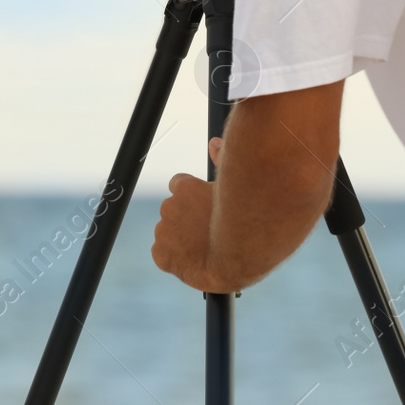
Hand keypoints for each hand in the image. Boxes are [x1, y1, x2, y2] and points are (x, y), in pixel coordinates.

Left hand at [152, 138, 236, 293]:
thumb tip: (214, 143)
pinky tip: (194, 261)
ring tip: (205, 248)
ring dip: (181, 238)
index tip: (202, 209)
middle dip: (187, 219)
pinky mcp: (161, 254)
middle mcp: (169, 206)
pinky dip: (175, 259)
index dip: (191, 198)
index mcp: (184, 188)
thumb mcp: (235, 186)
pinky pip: (163, 255)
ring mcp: (164, 231)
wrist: (238, 258)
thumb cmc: (243, 220)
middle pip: (174, 210)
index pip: (178, 186)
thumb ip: (222, 161)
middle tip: (208, 231)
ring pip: (169, 233)